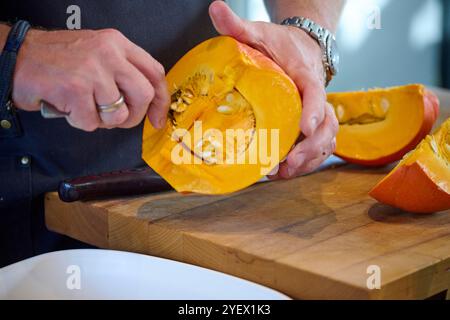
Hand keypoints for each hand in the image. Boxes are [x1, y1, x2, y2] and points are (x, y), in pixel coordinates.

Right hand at [13, 28, 168, 130]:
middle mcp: (109, 54)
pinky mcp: (75, 89)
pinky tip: (68, 107)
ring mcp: (92, 71)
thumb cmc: (57, 59)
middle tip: (119, 119)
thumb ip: (122, 71)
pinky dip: (79, 122)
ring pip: (118, 114)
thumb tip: (145, 101)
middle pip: (144, 95)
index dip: (161, 100)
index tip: (158, 118)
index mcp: (117, 43)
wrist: (17, 57)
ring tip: (85, 107)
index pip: (154, 72)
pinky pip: (91, 122)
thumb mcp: (97, 52)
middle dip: (134, 116)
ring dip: (102, 120)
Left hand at [209, 1, 338, 177]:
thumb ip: (239, 25)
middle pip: (326, 123)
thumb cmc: (279, 44)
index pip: (314, 91)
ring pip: (326, 138)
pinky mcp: (313, 122)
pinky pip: (319, 144)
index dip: (313, 110)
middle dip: (310, 146)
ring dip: (309, 158)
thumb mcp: (259, 33)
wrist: (300, 47)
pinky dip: (308, 160)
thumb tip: (215, 7)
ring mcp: (317, 111)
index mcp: (304, 74)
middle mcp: (316, 96)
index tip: (305, 127)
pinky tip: (287, 171)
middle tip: (288, 162)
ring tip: (285, 173)